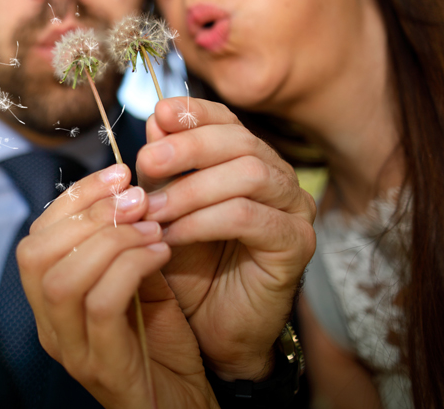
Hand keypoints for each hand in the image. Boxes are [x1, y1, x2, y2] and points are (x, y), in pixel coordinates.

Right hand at [17, 163, 217, 408]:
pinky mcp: (104, 367)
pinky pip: (102, 305)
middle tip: (137, 197)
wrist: (182, 408)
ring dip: (112, 240)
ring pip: (64, 279)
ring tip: (152, 227)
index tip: (119, 172)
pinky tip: (161, 253)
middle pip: (37, 254)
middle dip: (89, 214)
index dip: (75, 197)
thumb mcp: (139, 282)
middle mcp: (50, 325)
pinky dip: (131, 268)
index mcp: (51, 301)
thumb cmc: (161, 345)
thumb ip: (125, 244)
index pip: (37, 237)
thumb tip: (131, 190)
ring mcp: (72, 349)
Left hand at [137, 97, 316, 381]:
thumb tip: (157, 118)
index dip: (195, 112)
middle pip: (239, 140)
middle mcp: (278, 178)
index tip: (159, 114)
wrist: (207, 330)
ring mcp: (293, 209)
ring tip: (153, 210)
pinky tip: (172, 235)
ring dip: (193, 188)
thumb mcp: (164, 209)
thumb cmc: (187, 267)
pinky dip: (204, 221)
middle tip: (147, 163)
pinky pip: (249, 217)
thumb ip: (163, 168)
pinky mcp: (296, 244)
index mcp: (247, 160)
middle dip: (188, 147)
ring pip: (249, 173)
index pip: (227, 121)